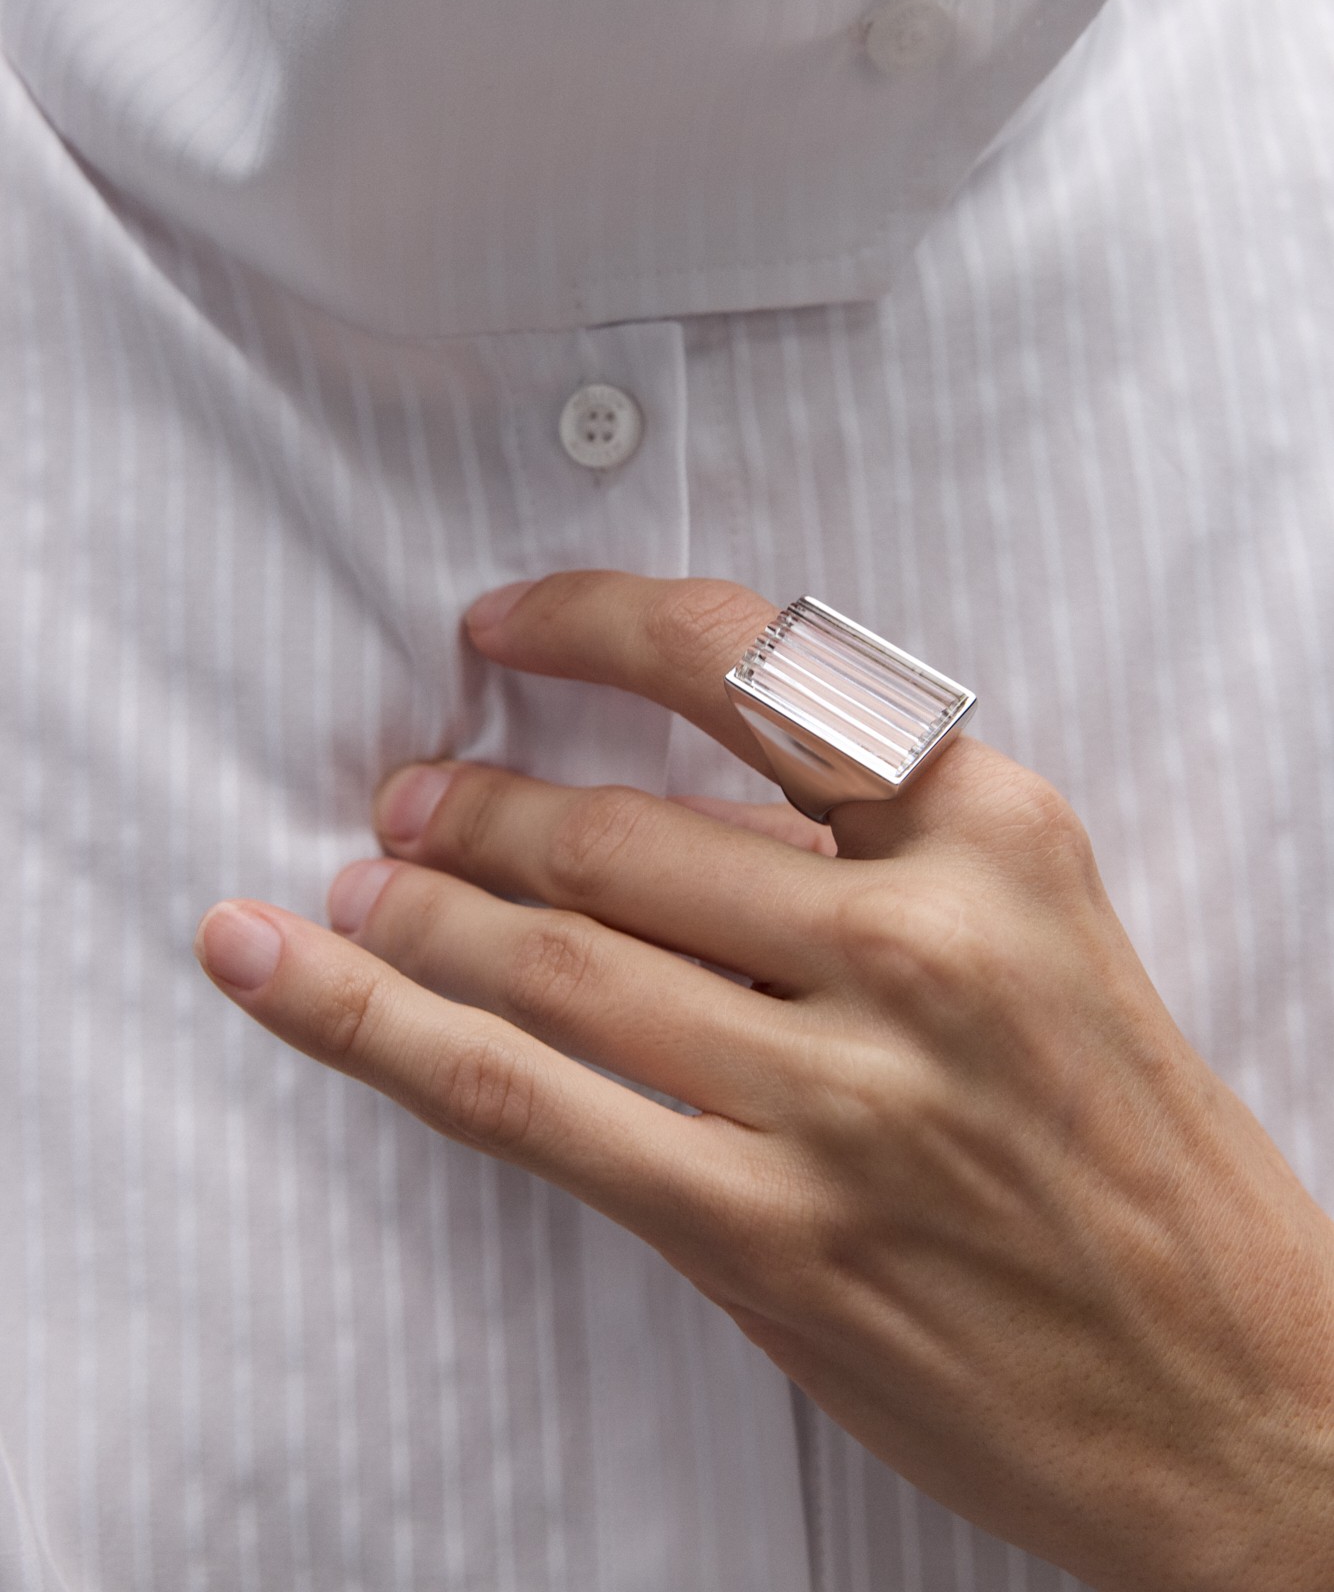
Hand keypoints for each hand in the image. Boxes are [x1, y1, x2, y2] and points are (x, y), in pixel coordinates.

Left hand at [195, 573, 1333, 1590]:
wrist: (1241, 1390)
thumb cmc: (1137, 1154)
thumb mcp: (1048, 934)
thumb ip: (881, 847)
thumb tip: (668, 797)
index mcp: (997, 833)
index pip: (754, 668)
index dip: (593, 626)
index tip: (502, 626)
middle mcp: (917, 939)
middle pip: (621, 830)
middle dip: (477, 805)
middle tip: (408, 797)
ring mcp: (839, 1093)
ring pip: (553, 956)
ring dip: (414, 910)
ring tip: (354, 888)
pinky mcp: (769, 1234)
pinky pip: (525, 1102)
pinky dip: (375, 1026)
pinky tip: (282, 972)